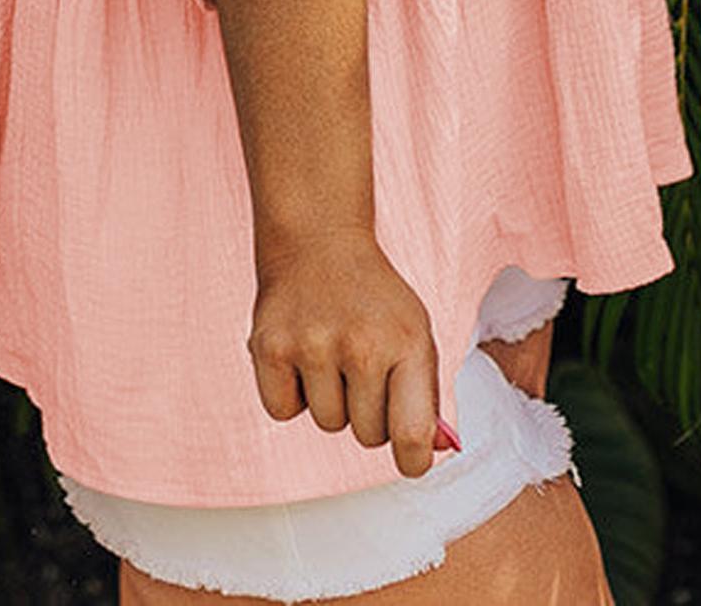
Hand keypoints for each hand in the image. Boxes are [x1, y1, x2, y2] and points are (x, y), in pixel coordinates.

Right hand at [246, 225, 443, 478]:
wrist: (318, 239)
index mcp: (407, 342)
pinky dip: (290, 393)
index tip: (411, 460)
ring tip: (330, 351)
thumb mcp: (414, 332)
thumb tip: (430, 453)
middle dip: (368, 413)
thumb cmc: (373, 297)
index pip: (412, 434)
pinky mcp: (270, 347)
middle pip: (368, 436)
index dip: (413, 460)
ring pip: (327, 424)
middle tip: (361, 366)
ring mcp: (312, 346)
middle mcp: (361, 346)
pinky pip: (283, 410)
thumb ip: (426, 395)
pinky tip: (300, 354)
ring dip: (330, 400)